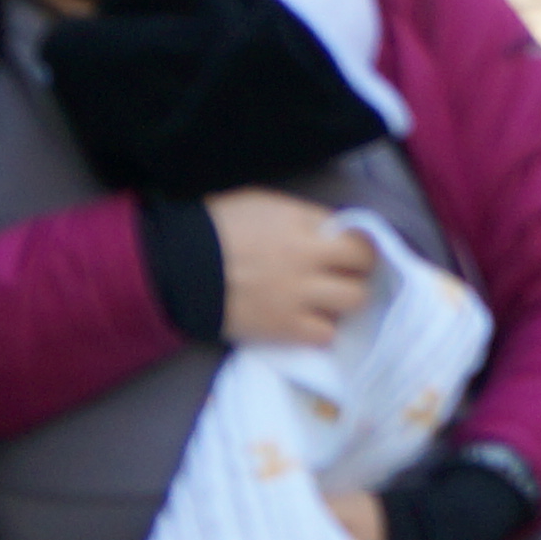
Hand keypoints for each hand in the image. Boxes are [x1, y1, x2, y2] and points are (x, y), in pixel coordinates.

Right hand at [211, 189, 373, 346]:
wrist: (176, 266)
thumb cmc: (213, 227)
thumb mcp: (259, 205)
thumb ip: (299, 219)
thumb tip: (329, 232)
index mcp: (298, 221)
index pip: (355, 230)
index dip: (359, 242)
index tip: (354, 251)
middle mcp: (307, 255)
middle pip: (364, 264)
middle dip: (360, 269)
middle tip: (347, 275)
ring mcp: (299, 293)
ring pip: (354, 299)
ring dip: (346, 300)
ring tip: (330, 301)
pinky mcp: (285, 327)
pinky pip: (326, 334)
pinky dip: (323, 330)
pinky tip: (311, 323)